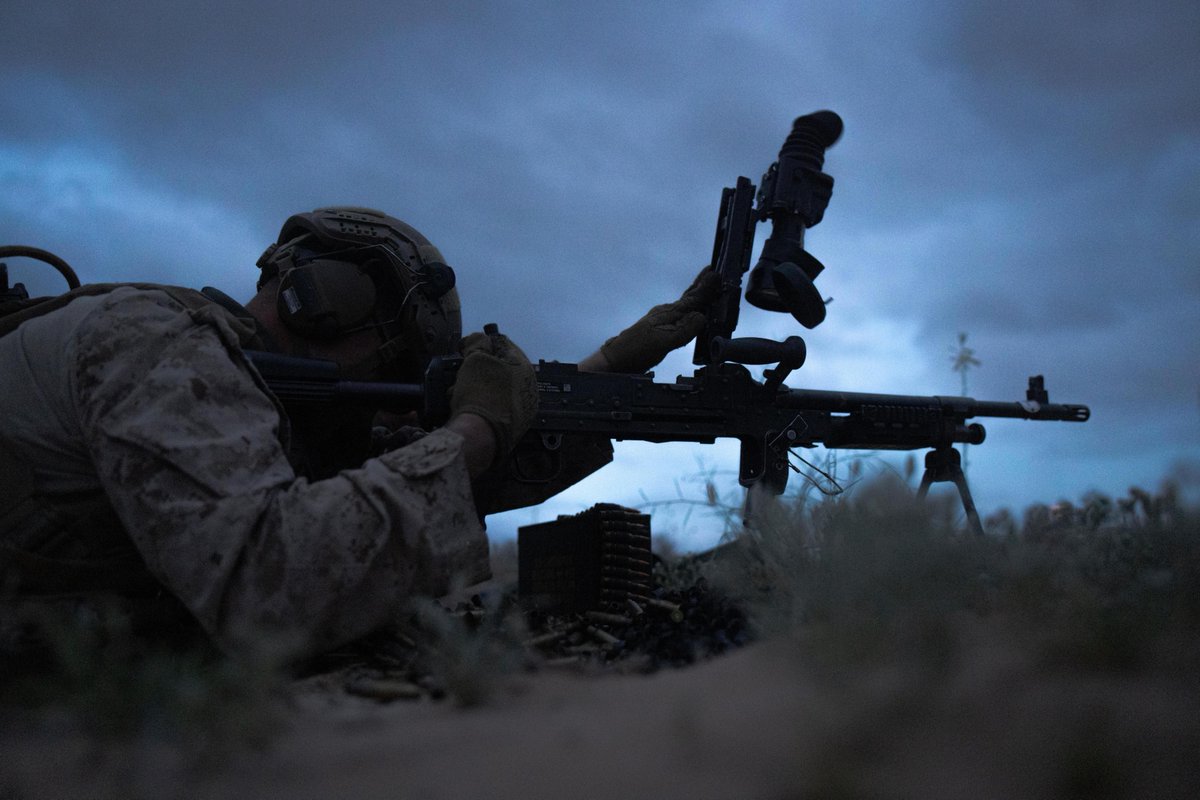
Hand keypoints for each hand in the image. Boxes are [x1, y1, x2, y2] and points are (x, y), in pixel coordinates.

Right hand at [448, 330, 536, 464]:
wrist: (480, 435)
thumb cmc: (480, 394)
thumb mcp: (475, 358)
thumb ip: (477, 342)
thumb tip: (478, 338)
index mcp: (525, 367)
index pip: (504, 345)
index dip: (483, 343)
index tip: (467, 349)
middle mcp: (529, 388)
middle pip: (500, 368)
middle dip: (478, 368)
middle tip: (462, 371)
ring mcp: (523, 409)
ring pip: (496, 388)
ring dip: (477, 386)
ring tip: (460, 390)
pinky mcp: (513, 426)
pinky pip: (496, 407)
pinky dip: (482, 403)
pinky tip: (467, 406)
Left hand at [595, 266, 718, 372]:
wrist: (614, 360)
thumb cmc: (635, 351)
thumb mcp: (663, 341)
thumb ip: (683, 329)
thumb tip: (702, 316)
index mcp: (667, 314)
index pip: (692, 299)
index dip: (705, 288)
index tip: (716, 274)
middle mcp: (664, 314)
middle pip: (687, 297)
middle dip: (701, 285)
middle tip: (712, 272)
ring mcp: (660, 322)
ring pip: (683, 306)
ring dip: (695, 297)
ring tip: (704, 289)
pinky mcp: (658, 331)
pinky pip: (678, 317)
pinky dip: (688, 311)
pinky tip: (687, 314)